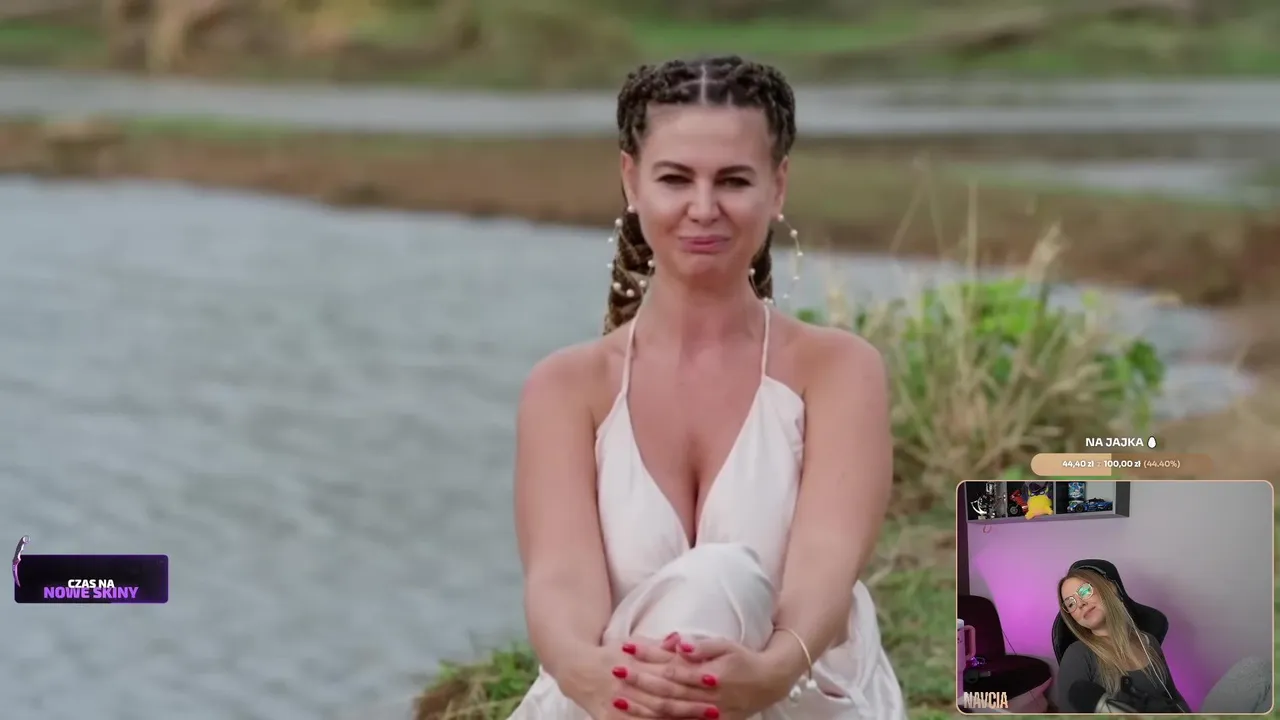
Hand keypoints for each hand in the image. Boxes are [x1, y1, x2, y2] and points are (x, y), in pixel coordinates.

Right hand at [561, 636, 710, 719]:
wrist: (577, 671)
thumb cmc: (611, 655)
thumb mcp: (632, 643)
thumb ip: (657, 646)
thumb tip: (680, 640)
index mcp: (634, 662)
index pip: (667, 670)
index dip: (690, 676)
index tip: (713, 680)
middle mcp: (627, 684)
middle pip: (663, 696)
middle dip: (691, 704)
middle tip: (715, 708)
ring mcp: (618, 704)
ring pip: (653, 714)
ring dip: (678, 719)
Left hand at [634, 635, 787, 719]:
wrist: (767, 684)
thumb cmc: (743, 659)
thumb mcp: (726, 646)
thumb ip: (702, 647)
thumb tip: (678, 644)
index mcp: (710, 675)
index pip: (672, 667)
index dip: (649, 658)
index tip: (627, 649)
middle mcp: (707, 697)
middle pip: (666, 691)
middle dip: (639, 681)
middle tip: (616, 671)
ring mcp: (706, 714)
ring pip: (669, 712)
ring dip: (642, 705)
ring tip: (619, 697)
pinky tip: (640, 716)